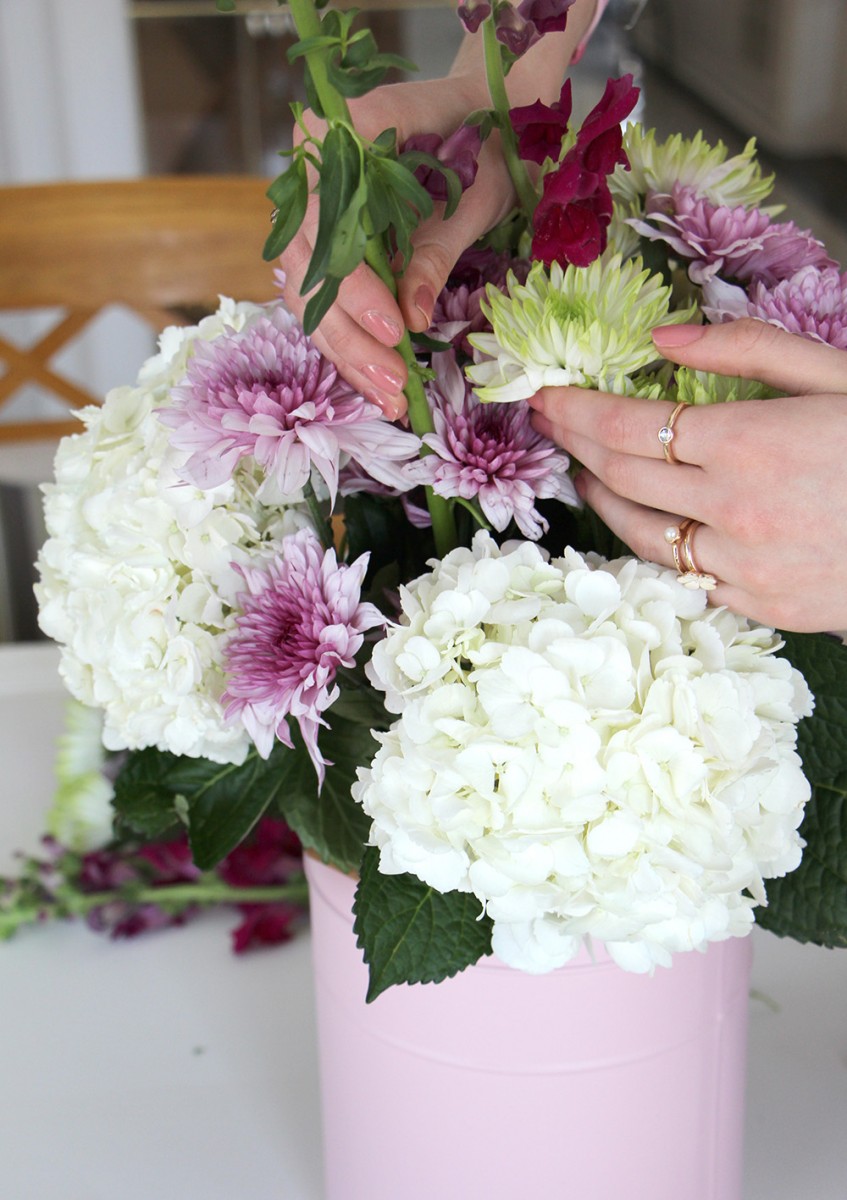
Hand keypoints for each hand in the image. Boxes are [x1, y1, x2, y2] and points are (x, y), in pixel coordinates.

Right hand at [277, 79, 516, 418]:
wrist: (486, 115)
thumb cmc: (484, 141)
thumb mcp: (472, 198)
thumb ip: (435, 252)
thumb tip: (413, 316)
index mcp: (339, 136)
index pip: (325, 223)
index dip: (354, 284)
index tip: (394, 327)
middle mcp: (311, 173)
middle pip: (310, 270)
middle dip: (352, 335)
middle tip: (393, 381)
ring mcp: (312, 212)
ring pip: (311, 296)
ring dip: (349, 353)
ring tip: (390, 398)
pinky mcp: (327, 246)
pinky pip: (327, 302)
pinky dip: (354, 346)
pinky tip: (380, 385)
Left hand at [528, 318, 846, 631]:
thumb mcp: (837, 373)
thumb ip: (748, 348)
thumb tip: (664, 335)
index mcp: (750, 443)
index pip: (629, 425)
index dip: (576, 409)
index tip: (544, 393)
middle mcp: (733, 511)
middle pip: (620, 476)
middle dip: (572, 443)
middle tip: (545, 420)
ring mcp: (742, 567)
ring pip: (639, 534)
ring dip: (600, 499)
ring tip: (583, 472)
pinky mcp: (758, 606)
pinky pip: (683, 574)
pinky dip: (654, 543)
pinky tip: (648, 521)